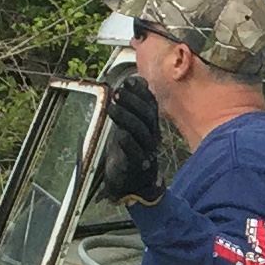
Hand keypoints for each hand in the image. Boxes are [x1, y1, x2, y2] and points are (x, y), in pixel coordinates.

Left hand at [97, 75, 163, 202]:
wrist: (133, 184)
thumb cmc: (129, 152)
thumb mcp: (129, 125)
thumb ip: (132, 106)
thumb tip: (138, 80)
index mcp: (151, 125)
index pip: (151, 105)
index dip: (141, 92)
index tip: (128, 81)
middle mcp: (152, 136)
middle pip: (147, 116)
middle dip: (133, 102)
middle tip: (118, 92)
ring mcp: (147, 151)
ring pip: (141, 132)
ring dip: (127, 118)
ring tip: (112, 107)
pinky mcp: (138, 166)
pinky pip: (136, 154)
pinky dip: (129, 144)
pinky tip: (120, 135)